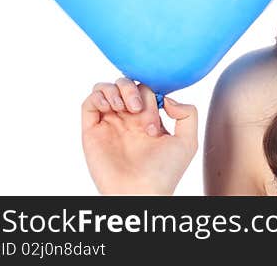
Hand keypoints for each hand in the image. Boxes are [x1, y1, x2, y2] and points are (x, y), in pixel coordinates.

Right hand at [81, 78, 197, 194]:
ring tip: (126, 109)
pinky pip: (88, 103)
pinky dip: (99, 96)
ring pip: (106, 88)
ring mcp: (109, 124)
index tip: (156, 121)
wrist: (142, 192)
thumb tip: (167, 99)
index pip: (145, 89)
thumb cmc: (165, 172)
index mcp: (147, 119)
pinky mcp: (92, 132)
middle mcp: (127, 120)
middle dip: (134, 90)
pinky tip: (112, 107)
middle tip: (138, 111)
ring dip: (117, 89)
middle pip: (126, 84)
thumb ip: (188, 114)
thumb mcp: (188, 141)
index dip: (151, 97)